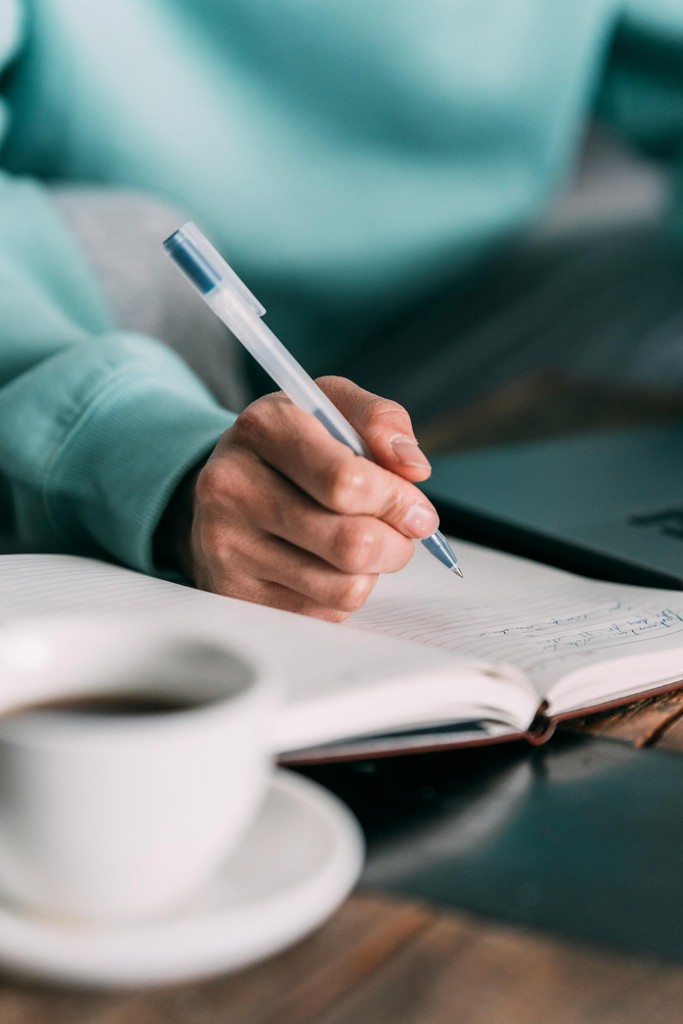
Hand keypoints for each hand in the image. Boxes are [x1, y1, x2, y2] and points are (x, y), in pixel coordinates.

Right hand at [164, 377, 440, 620]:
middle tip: (401, 533)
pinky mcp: (233, 592)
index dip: (397, 501)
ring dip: (373, 571)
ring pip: (344, 587)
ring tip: (359, 545)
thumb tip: (413, 468)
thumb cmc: (291, 446)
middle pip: (351, 543)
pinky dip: (343, 594)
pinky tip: (327, 566)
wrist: (225, 487)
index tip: (418, 509)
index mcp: (262, 429)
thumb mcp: (332, 407)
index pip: (346, 482)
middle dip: (396, 543)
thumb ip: (381, 420)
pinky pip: (324, 613)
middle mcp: (233, 487)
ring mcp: (227, 546)